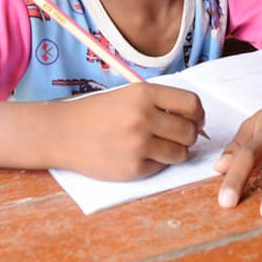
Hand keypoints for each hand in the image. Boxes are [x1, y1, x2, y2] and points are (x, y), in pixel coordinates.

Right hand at [53, 83, 204, 180]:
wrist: (62, 133)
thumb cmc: (99, 113)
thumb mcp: (130, 95)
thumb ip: (161, 103)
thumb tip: (196, 119)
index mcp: (145, 94)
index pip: (192, 104)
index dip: (198, 114)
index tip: (196, 120)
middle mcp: (144, 117)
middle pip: (189, 131)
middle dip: (189, 135)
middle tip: (178, 136)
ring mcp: (138, 144)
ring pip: (181, 152)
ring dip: (177, 151)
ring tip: (161, 147)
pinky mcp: (132, 167)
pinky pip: (161, 167)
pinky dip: (156, 163)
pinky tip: (140, 155)